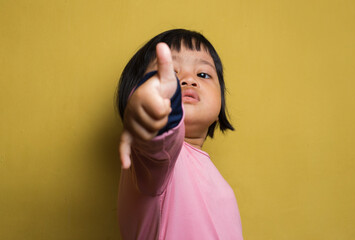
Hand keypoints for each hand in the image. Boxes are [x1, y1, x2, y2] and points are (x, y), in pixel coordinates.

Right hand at [119, 43, 176, 168]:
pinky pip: (124, 145)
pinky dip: (124, 154)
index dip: (167, 108)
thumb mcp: (165, 77)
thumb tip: (163, 45)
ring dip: (156, 130)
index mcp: (141, 97)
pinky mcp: (127, 133)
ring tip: (152, 119)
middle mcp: (131, 109)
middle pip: (157, 125)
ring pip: (149, 136)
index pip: (162, 112)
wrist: (149, 101)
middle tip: (158, 111)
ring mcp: (129, 122)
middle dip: (163, 120)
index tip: (162, 101)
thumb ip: (165, 63)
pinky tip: (126, 165)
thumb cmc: (160, 89)